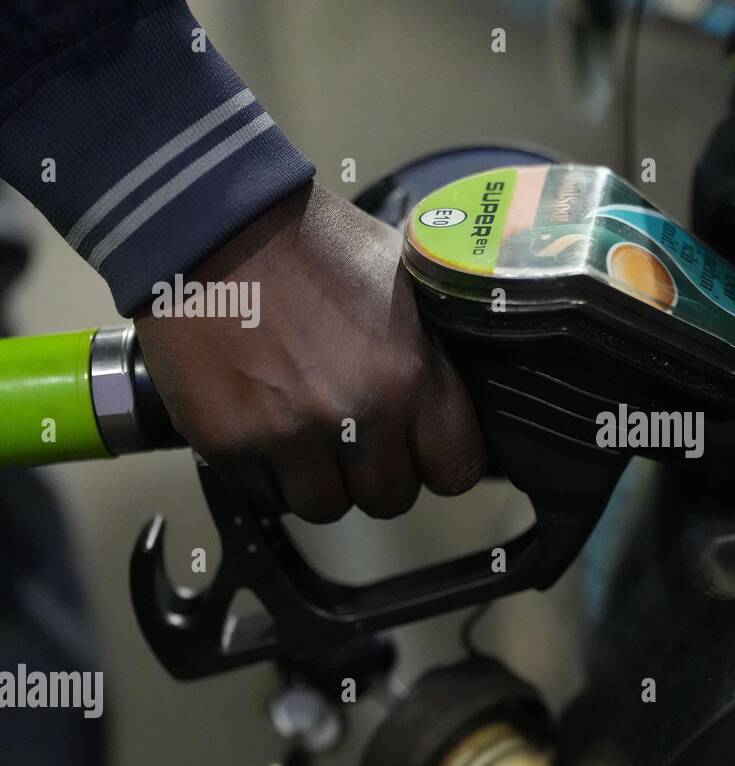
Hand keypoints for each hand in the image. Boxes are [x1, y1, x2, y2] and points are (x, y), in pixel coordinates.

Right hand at [134, 182, 484, 522]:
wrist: (213, 222)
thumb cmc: (312, 243)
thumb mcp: (403, 281)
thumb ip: (429, 350)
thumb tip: (455, 394)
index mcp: (410, 375)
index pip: (456, 469)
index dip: (441, 463)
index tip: (424, 451)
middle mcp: (358, 415)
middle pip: (390, 499)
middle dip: (376, 474)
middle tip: (357, 438)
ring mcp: (291, 434)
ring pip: (325, 508)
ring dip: (320, 480)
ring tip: (307, 434)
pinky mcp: (230, 443)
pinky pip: (264, 497)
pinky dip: (267, 476)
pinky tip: (265, 429)